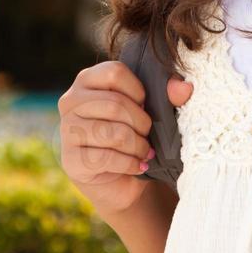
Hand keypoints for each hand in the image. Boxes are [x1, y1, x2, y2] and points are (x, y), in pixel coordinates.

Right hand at [56, 61, 193, 214]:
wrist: (121, 179)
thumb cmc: (134, 135)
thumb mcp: (152, 110)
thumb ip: (168, 94)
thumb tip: (184, 88)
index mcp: (87, 80)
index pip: (114, 72)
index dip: (138, 91)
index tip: (145, 106)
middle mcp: (71, 101)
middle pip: (115, 104)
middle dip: (141, 123)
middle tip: (148, 135)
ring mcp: (67, 130)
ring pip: (113, 133)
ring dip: (138, 146)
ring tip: (145, 151)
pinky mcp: (71, 160)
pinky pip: (107, 158)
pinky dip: (131, 164)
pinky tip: (139, 166)